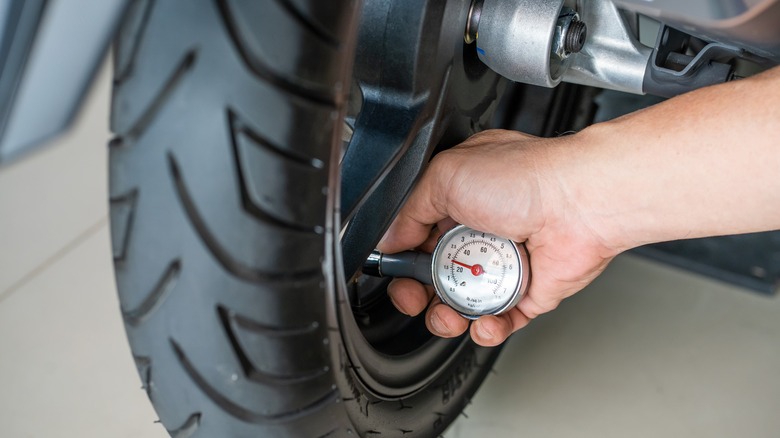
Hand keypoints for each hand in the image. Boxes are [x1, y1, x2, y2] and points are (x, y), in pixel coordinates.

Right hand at [377, 129, 621, 346]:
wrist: (580, 203)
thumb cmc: (524, 179)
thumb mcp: (445, 176)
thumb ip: (409, 210)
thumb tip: (389, 238)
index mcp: (458, 199)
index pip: (417, 236)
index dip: (402, 259)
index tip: (394, 272)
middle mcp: (480, 231)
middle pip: (434, 276)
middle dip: (417, 295)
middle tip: (415, 300)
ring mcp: (503, 264)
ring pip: (461, 304)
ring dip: (447, 317)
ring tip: (449, 317)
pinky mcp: (527, 292)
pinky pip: (499, 320)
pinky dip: (487, 329)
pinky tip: (483, 323)